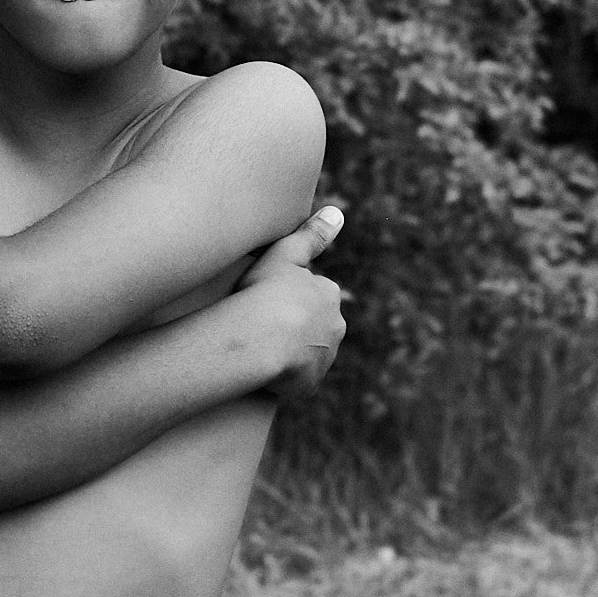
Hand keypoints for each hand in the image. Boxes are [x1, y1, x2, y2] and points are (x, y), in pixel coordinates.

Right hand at [235, 204, 347, 400]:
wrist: (259, 339)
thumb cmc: (266, 292)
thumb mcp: (285, 254)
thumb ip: (311, 235)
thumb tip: (337, 212)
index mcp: (329, 295)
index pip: (313, 294)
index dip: (289, 296)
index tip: (267, 299)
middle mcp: (335, 326)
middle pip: (315, 325)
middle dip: (296, 325)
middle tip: (262, 324)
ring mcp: (324, 358)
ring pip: (308, 353)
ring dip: (291, 351)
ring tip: (260, 348)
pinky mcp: (310, 384)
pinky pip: (298, 380)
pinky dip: (285, 377)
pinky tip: (263, 371)